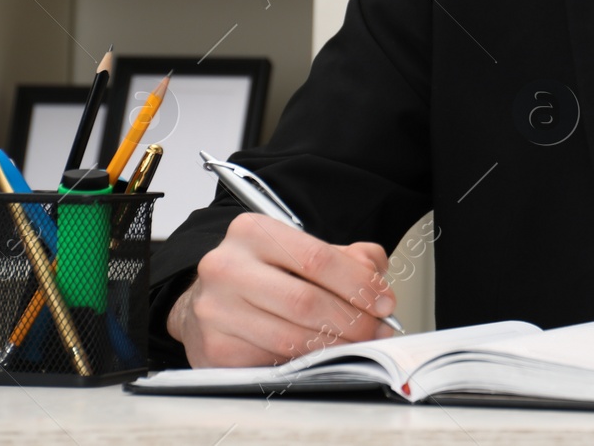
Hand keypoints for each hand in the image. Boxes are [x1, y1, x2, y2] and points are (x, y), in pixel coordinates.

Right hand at [167, 212, 398, 367]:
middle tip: (378, 329)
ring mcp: (215, 310)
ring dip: (334, 346)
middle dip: (352, 320)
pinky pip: (271, 361)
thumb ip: (347, 256)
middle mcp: (227, 267)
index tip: (385, 302)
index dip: (358, 284)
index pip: (317, 258)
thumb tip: (377, 275)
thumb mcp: (302, 249)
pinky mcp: (214, 349)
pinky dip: (305, 362)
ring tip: (358, 343)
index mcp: (253, 232)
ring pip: (290, 337)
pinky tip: (321, 355)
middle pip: (305, 301)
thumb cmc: (264, 272)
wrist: (209, 298)